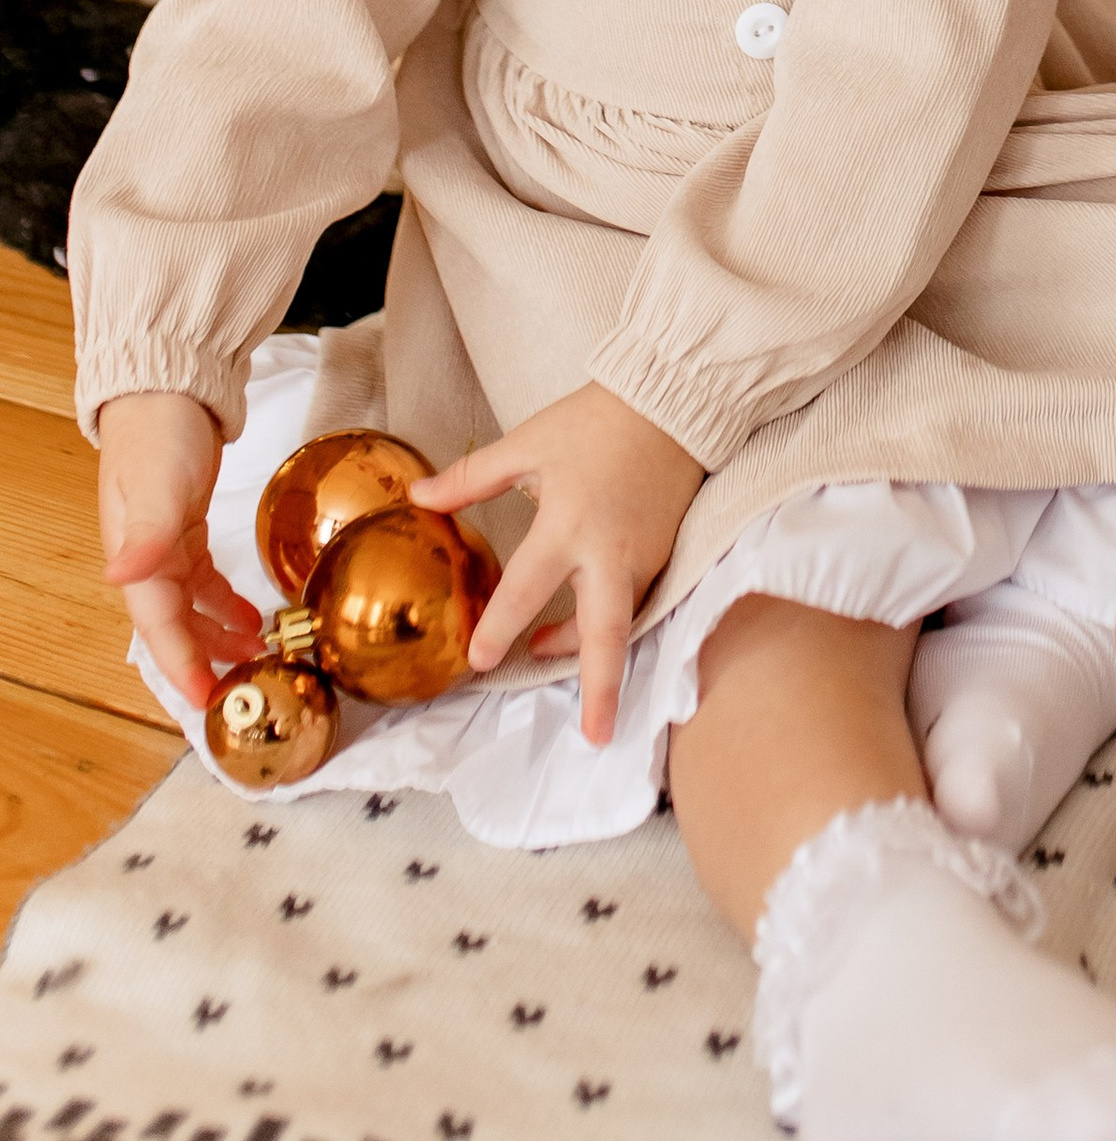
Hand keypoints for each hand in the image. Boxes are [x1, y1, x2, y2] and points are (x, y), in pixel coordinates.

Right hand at [97, 390, 262, 712]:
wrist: (164, 390)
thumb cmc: (156, 435)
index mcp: (137, 560)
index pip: (160, 628)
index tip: (206, 701)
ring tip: (256, 656)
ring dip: (219, 636)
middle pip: (176, 628)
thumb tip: (121, 577)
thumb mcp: (158, 486)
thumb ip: (147, 534)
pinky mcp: (186, 528)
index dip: (181, 667)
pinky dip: (224, 603)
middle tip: (243, 689)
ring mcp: (165, 546)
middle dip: (203, 663)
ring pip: (192, 609)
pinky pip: (203, 581)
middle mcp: (147, 561)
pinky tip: (249, 617)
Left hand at [412, 383, 703, 746]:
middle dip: (601, 689)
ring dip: (589, 653)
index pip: (527, 590)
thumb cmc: (593, 421)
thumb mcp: (528, 443)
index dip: (500, 628)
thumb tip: (418, 498)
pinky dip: (610, 621)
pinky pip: (637, 601)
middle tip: (595, 738)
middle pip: (606, 633)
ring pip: (619, 623)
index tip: (478, 659)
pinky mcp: (665, 553)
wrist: (672, 402)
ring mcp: (643, 556)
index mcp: (568, 525)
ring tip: (546, 652)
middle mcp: (610, 552)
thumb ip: (472, 478)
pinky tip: (585, 621)